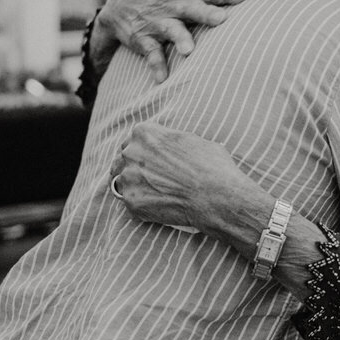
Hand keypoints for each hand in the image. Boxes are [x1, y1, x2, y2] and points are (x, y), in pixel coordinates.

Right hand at [91, 0, 247, 81]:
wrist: (118, 3)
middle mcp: (172, 6)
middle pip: (190, 8)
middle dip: (205, 12)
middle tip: (221, 19)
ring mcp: (156, 22)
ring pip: (169, 29)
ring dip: (179, 38)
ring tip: (188, 51)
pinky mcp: (142, 39)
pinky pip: (150, 52)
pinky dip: (155, 65)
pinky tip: (161, 79)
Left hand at [113, 121, 272, 249]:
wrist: (217, 196)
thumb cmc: (212, 166)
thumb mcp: (193, 140)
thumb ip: (171, 142)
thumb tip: (171, 147)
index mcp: (144, 132)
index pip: (132, 140)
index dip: (142, 151)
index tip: (150, 160)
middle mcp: (131, 152)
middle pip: (123, 159)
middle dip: (135, 167)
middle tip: (150, 178)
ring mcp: (129, 178)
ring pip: (122, 181)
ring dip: (134, 186)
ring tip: (154, 194)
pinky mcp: (131, 202)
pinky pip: (130, 202)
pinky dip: (142, 205)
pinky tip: (159, 206)